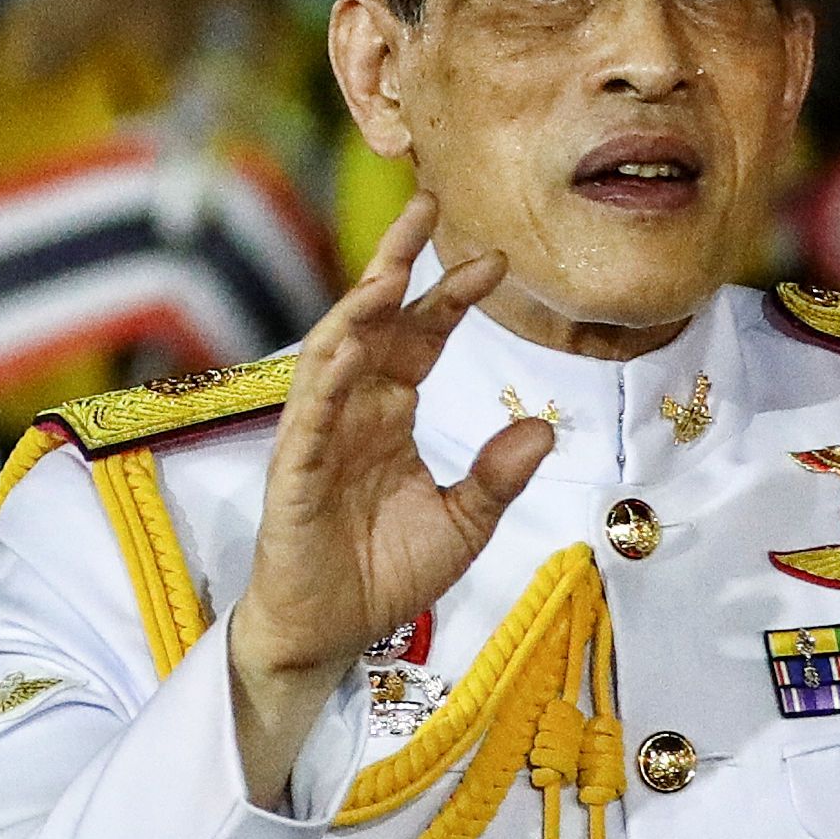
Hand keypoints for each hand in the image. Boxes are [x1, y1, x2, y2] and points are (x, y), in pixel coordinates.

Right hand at [228, 198, 552, 801]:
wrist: (332, 633)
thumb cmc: (385, 573)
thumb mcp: (464, 523)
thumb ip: (498, 475)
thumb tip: (545, 427)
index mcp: (391, 413)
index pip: (422, 337)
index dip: (453, 297)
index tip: (496, 260)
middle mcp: (354, 411)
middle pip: (375, 321)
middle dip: (398, 264)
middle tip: (427, 205)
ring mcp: (319, 437)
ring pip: (335, 355)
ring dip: (359, 309)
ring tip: (390, 267)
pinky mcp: (294, 474)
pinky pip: (309, 418)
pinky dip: (327, 382)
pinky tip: (348, 346)